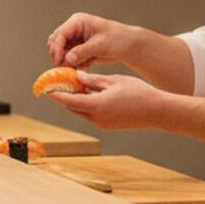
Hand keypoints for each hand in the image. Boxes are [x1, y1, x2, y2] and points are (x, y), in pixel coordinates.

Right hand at [47, 13, 133, 68]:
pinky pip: (68, 58)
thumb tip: (67, 59)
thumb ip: (83, 51)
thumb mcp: (100, 45)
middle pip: (55, 42)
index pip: (60, 34)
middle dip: (58, 55)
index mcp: (78, 22)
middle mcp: (73, 29)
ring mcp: (75, 39)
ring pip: (60, 52)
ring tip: (76, 68)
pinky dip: (72, 64)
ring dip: (65, 61)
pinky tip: (83, 67)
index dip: (57, 49)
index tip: (58, 62)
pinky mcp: (78, 49)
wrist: (127, 45)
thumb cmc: (117, 38)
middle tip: (64, 68)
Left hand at [47, 72, 165, 130]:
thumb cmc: (138, 92)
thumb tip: (77, 77)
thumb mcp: (114, 81)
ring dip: (77, 101)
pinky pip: (92, 115)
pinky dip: (87, 105)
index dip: (56, 94)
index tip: (47, 88)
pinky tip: (91, 94)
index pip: (69, 100)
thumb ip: (93, 80)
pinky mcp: (108, 126)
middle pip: (73, 107)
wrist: (157, 111)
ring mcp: (103, 124)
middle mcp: (97, 118)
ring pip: (82, 112)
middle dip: (66, 96)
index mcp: (97, 105)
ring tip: (77, 86)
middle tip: (62, 83)